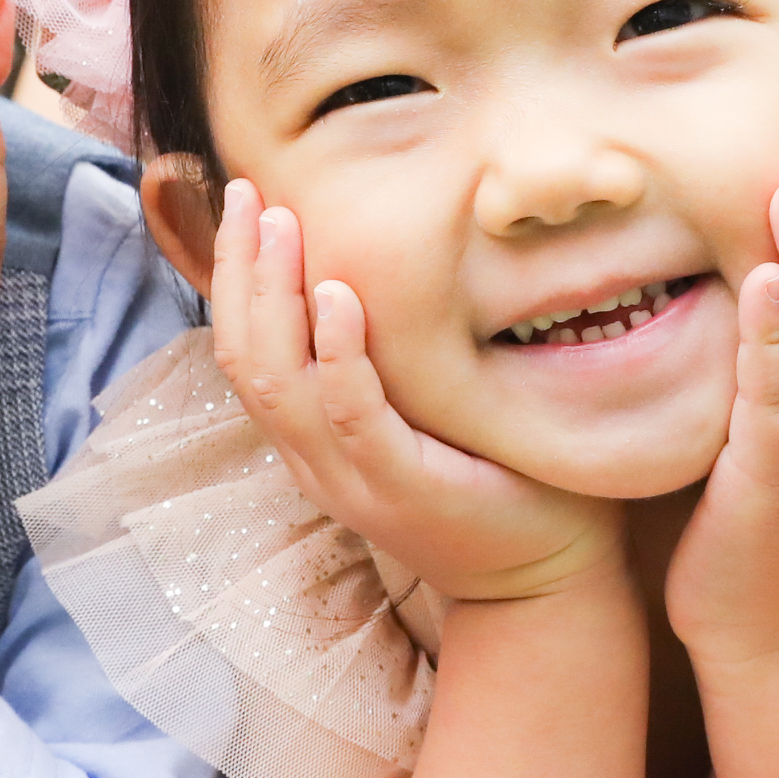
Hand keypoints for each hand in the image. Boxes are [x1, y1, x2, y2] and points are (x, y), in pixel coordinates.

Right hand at [212, 182, 619, 605]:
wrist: (544, 584)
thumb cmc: (498, 481)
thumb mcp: (428, 413)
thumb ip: (397, 361)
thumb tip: (393, 268)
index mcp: (313, 440)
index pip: (244, 350)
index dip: (234, 277)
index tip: (247, 203)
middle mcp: (316, 461)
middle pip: (244, 357)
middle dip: (240, 269)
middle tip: (252, 193)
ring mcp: (351, 480)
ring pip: (278, 382)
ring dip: (276, 295)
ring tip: (287, 224)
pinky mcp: (401, 490)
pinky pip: (351, 414)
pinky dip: (338, 353)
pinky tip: (338, 296)